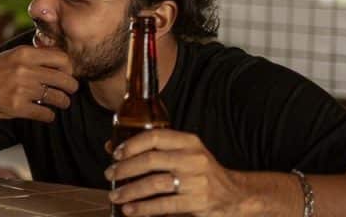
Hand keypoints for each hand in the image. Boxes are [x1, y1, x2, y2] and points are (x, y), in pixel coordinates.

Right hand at [0, 45, 77, 124]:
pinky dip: (49, 115)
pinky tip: (46, 113)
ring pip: (58, 98)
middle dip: (71, 87)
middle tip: (70, 90)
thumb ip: (32, 56)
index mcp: (24, 53)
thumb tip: (59, 58)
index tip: (66, 74)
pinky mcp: (17, 108)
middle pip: (65, 79)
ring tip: (61, 103)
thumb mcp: (9, 56)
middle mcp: (24, 69)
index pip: (62, 59)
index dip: (69, 68)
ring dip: (63, 102)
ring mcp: (21, 89)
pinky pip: (46, 114)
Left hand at [105, 129, 243, 215]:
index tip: (115, 154)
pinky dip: (144, 208)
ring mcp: (197, 181)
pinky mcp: (198, 202)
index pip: (154, 137)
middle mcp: (193, 158)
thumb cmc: (201, 172)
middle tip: (110, 176)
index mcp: (188, 142)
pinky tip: (131, 210)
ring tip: (116, 196)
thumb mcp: (183, 153)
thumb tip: (111, 148)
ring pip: (154, 184)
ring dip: (130, 191)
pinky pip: (164, 205)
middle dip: (124, 169)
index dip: (131, 145)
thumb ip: (153, 150)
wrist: (235, 195)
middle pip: (150, 160)